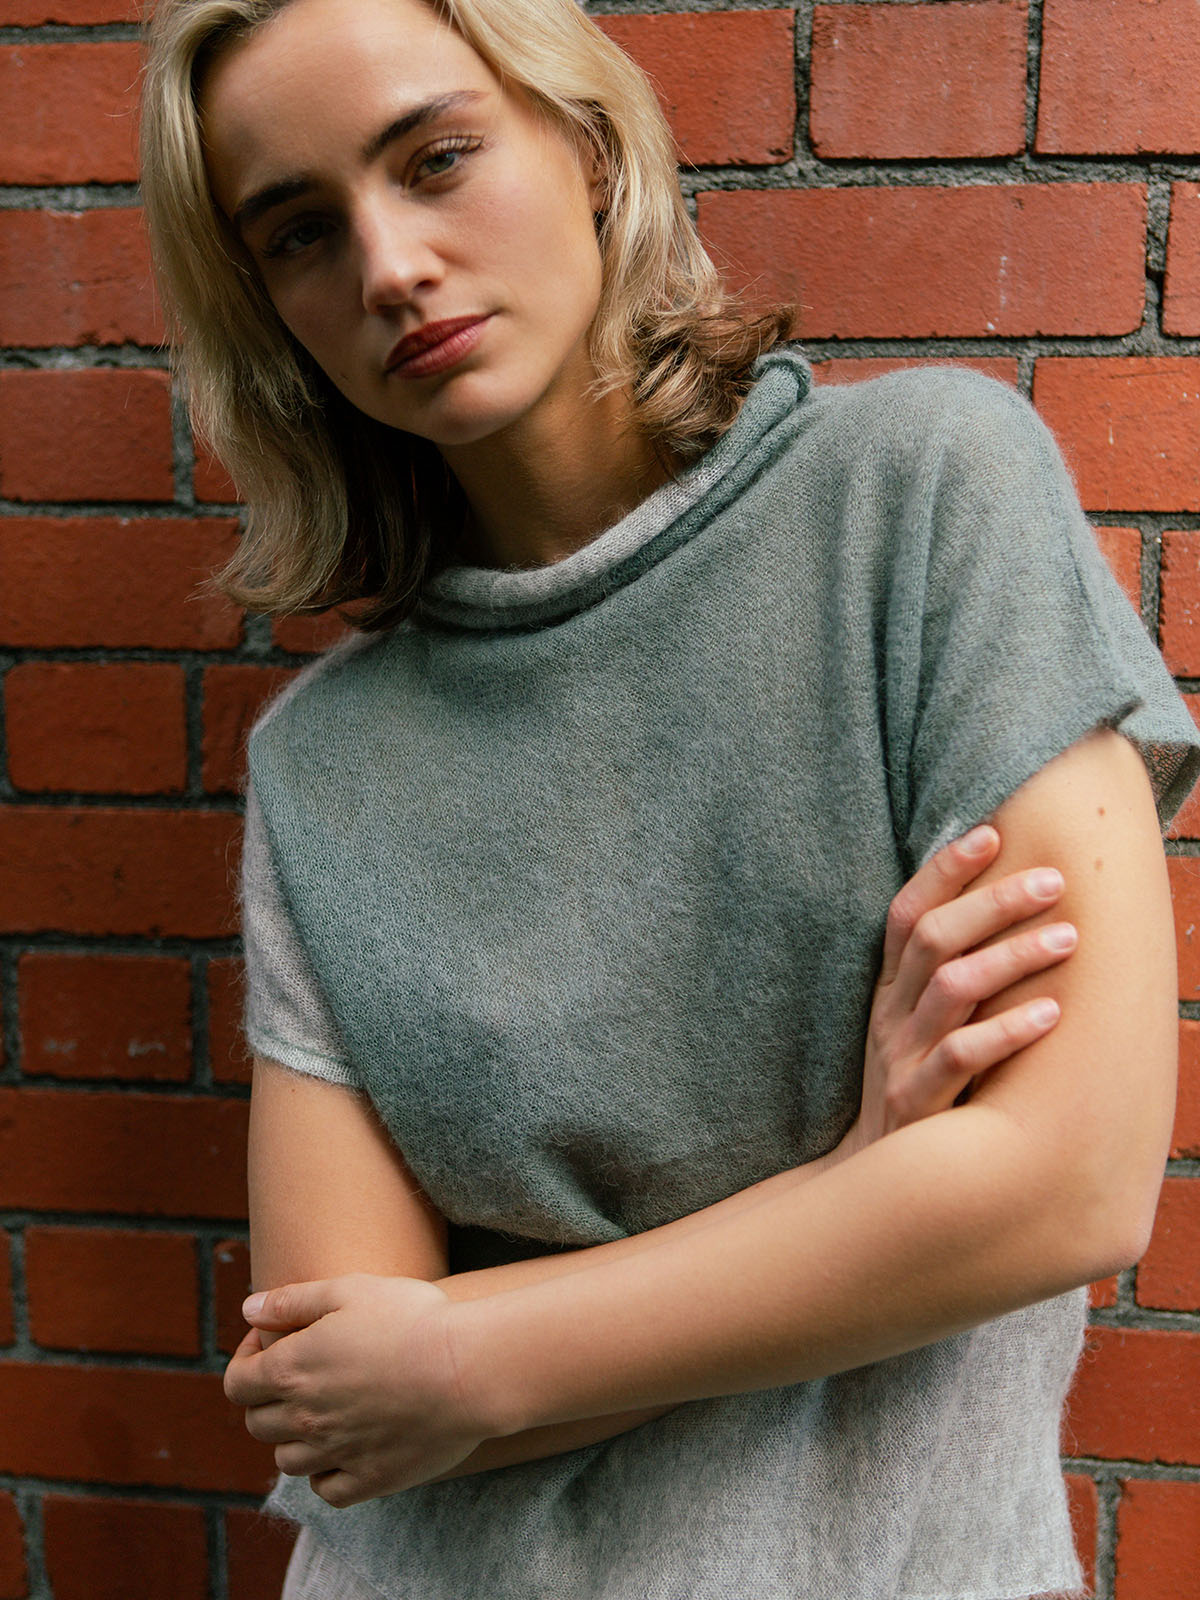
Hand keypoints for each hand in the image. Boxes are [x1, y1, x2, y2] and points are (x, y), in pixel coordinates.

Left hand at [224, 1273, 488, 1506]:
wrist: (468, 1370)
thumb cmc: (411, 1320)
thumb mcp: (349, 1290)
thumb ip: (291, 1301)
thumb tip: (249, 1310)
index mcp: (291, 1370)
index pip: (236, 1383)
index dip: (246, 1359)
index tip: (273, 1341)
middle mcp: (304, 1419)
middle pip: (258, 1423)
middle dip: (270, 1397)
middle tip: (305, 1374)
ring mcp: (335, 1454)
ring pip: (287, 1460)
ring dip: (295, 1437)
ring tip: (327, 1410)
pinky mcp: (369, 1479)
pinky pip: (327, 1488)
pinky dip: (326, 1473)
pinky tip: (347, 1447)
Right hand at [845, 824, 1075, 1153]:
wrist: (876, 1177)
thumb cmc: (916, 1088)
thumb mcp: (917, 1028)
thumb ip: (948, 978)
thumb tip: (1009, 917)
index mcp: (888, 989)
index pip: (904, 913)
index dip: (943, 871)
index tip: (990, 832)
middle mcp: (890, 1014)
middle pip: (933, 938)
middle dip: (993, 903)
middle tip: (1053, 882)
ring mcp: (900, 1056)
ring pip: (951, 988)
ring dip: (1011, 957)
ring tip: (1067, 938)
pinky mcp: (917, 1101)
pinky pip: (961, 1057)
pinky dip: (1006, 1031)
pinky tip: (1050, 1015)